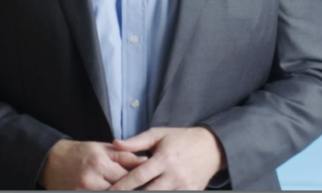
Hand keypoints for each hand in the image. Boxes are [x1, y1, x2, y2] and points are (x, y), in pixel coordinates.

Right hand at [38, 139, 148, 189]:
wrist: (52, 160)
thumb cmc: (80, 152)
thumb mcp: (103, 148)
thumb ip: (124, 156)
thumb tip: (145, 161)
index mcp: (100, 163)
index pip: (127, 177)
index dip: (139, 180)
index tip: (148, 181)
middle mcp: (91, 179)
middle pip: (119, 189)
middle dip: (131, 188)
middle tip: (143, 187)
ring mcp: (83, 191)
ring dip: (119, 190)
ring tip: (127, 187)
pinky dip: (106, 192)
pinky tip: (114, 189)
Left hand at [108, 127, 226, 189]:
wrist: (212, 147)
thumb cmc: (181, 139)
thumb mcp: (158, 135)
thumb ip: (136, 142)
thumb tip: (115, 144)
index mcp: (164, 159)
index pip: (138, 177)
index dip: (122, 186)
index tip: (109, 191)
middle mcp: (174, 175)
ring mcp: (184, 186)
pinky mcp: (192, 192)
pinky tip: (154, 192)